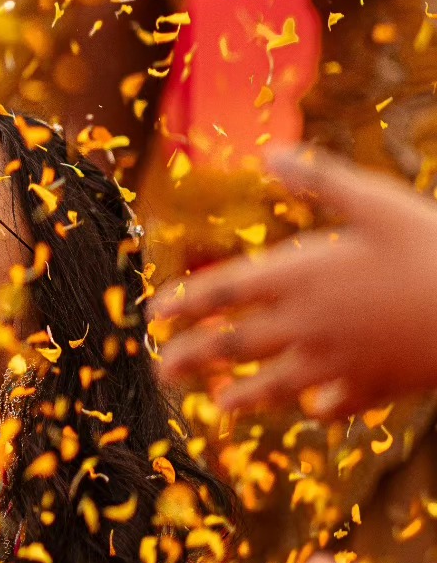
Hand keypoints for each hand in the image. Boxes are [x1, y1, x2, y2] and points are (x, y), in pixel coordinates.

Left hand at [153, 147, 436, 418]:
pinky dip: (320, 408)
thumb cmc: (434, 247)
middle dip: (195, 358)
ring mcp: (340, 363)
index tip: (153, 317)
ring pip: (277, 385)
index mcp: (302, 276)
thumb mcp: (376, 202)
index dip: (185, 304)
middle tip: (161, 371)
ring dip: (243, 396)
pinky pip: (338, 404)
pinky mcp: (376, 387)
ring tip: (218, 405)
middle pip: (236, 345)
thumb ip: (320, 179)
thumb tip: (270, 153)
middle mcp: (309, 324)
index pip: (224, 293)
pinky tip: (314, 409)